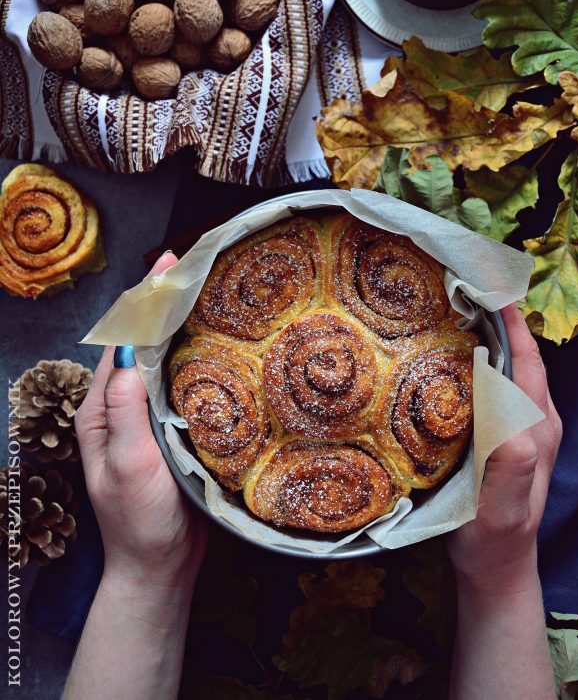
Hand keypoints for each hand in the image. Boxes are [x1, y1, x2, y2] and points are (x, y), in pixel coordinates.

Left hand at [75, 252, 207, 590]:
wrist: (161, 567)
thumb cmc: (140, 522)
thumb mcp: (128, 466)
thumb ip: (126, 411)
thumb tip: (128, 351)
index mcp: (102, 410)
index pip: (121, 342)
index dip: (144, 301)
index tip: (169, 266)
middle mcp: (122, 407)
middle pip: (141, 343)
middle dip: (162, 302)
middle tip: (194, 267)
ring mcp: (147, 417)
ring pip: (164, 360)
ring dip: (180, 325)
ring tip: (206, 292)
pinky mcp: (173, 429)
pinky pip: (184, 384)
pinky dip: (197, 357)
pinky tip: (218, 344)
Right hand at [447, 303, 561, 593]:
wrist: (496, 566)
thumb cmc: (493, 537)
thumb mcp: (503, 505)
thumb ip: (513, 462)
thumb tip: (514, 416)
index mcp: (535, 428)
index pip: (527, 360)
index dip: (511, 320)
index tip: (488, 284)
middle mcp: (535, 421)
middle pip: (523, 355)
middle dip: (501, 316)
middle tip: (468, 283)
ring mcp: (524, 428)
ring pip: (513, 367)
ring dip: (493, 333)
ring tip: (461, 307)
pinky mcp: (508, 435)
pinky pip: (500, 384)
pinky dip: (485, 359)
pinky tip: (459, 355)